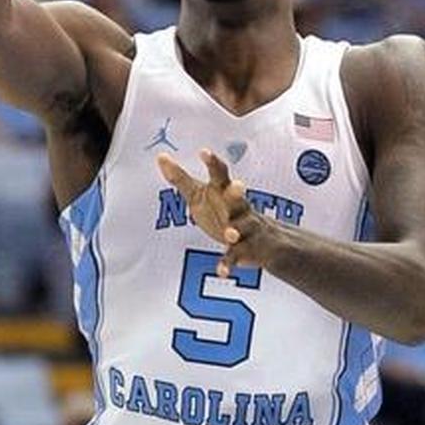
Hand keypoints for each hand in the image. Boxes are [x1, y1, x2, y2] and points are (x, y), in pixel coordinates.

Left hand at [157, 150, 273, 277]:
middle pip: (238, 199)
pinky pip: (235, 257)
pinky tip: (221, 272)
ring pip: (241, 228)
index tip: (204, 152)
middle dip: (237, 193)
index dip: (213, 163)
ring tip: (230, 234)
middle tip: (237, 186)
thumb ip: (181, 179)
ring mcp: (244, 229)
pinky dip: (228, 264)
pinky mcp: (245, 251)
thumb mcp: (201, 195)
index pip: (221, 174)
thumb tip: (160, 157)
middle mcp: (238, 208)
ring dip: (235, 230)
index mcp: (225, 192)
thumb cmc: (224, 212)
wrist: (264, 241)